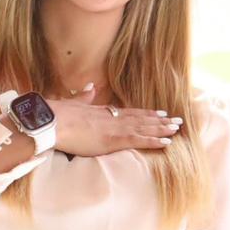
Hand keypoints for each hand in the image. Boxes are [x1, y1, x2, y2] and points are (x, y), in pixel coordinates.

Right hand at [43, 84, 182, 157]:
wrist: (52, 120)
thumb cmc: (58, 114)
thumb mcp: (73, 103)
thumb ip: (83, 97)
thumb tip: (89, 87)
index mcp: (103, 112)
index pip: (130, 113)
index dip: (145, 113)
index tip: (159, 112)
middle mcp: (113, 118)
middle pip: (141, 119)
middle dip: (160, 120)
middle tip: (177, 120)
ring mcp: (115, 128)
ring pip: (145, 128)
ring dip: (162, 128)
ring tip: (177, 127)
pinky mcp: (115, 139)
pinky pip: (139, 140)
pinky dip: (154, 140)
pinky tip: (167, 142)